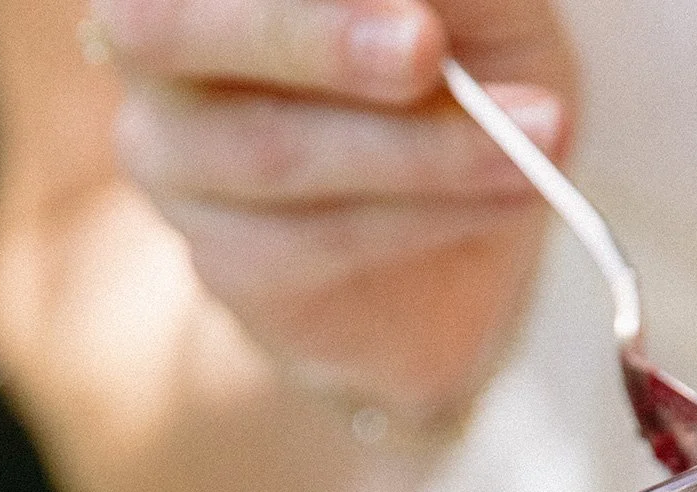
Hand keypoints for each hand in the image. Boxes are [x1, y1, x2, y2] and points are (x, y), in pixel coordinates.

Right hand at [85, 0, 576, 431]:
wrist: (443, 254)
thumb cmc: (454, 78)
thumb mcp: (471, 4)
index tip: (415, 3)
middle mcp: (157, 39)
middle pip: (174, 28)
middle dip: (315, 36)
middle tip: (424, 48)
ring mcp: (172, 158)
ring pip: (272, 148)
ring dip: (416, 145)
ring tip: (538, 134)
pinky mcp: (220, 260)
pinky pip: (316, 237)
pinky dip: (427, 210)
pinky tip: (510, 188)